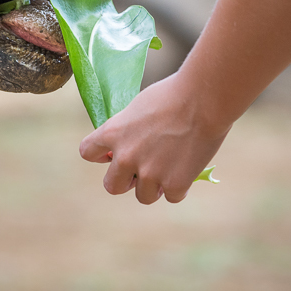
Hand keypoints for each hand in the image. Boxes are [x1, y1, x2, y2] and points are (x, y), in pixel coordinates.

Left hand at [79, 72, 230, 203]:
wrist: (203, 99)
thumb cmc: (174, 94)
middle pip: (111, 186)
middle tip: (141, 171)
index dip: (100, 156)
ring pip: (144, 196)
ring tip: (169, 169)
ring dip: (155, 187)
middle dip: (125, 181)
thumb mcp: (139, 107)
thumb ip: (128, 130)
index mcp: (113, 132)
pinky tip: (187, 169)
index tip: (112, 154)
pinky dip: (180, 187)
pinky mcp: (175, 183)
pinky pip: (173, 196)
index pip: (87, 152)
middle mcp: (126, 156)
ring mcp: (150, 173)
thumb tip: (129, 143)